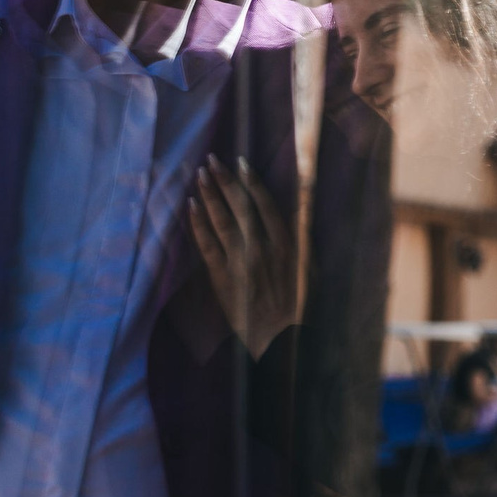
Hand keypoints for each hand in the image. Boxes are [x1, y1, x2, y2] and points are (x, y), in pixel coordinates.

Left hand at [188, 155, 300, 359]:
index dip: (252, 182)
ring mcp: (240, 262)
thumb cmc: (295, 303)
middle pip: (241, 206)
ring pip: (222, 220)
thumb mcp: (306, 268)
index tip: (241, 162)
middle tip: (211, 160)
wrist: (278, 337)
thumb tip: (297, 208)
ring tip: (198, 175)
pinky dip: (197, 223)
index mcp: (286, 245)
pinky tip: (190, 206)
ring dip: (209, 195)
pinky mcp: (222, 276)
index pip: (266, 204)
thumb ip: (298, 239)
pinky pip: (206, 244)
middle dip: (225, 181)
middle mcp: (263, 249)